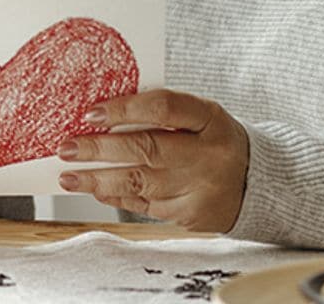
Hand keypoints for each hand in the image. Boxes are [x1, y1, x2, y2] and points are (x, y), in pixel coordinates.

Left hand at [56, 89, 248, 232]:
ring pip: (141, 183)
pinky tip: (96, 190)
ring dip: (98, 180)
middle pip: (147, 149)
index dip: (125, 109)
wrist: (257, 183)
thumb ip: (160, 112)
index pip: (164, 107)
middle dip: (99, 149)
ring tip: (69, 176)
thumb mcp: (200, 116)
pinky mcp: (191, 215)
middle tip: (66, 148)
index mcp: (211, 119)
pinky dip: (117, 196)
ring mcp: (200, 189)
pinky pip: (145, 205)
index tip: (90, 113)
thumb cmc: (213, 139)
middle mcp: (208, 154)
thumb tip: (101, 115)